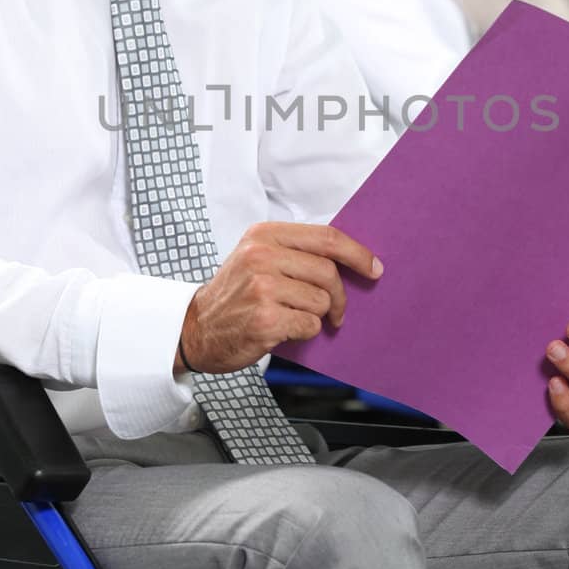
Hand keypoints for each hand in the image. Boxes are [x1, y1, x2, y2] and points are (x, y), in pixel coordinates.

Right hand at [178, 222, 382, 372]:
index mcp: (264, 235)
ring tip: (292, 317)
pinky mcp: (265, 320)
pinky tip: (283, 330)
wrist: (195, 328)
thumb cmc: (234, 294)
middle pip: (328, 273)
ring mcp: (262, 288)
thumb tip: (349, 261)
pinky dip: (304, 332)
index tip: (374, 268)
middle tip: (337, 312)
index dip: (357, 253)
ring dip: (315, 316)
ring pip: (321, 302)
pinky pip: (310, 325)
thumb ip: (296, 253)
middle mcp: (261, 257)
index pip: (326, 237)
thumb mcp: (257, 257)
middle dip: (339, 297)